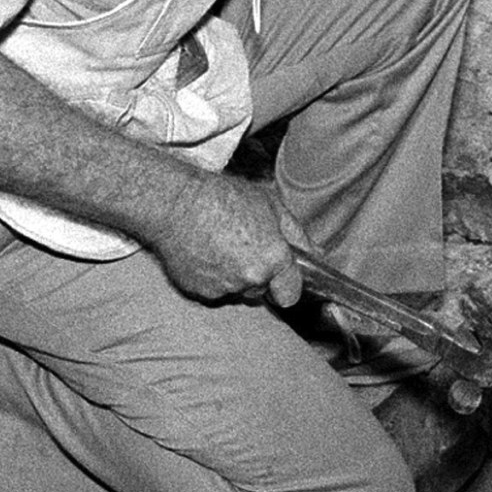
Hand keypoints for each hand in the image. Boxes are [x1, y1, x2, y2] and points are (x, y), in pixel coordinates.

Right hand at [148, 179, 301, 306]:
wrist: (175, 203)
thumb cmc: (221, 197)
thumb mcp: (269, 204)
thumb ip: (296, 235)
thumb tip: (316, 254)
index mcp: (272, 258)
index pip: (290, 294)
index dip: (285, 284)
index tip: (280, 275)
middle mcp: (250, 278)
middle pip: (261, 291)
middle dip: (257, 275)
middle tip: (243, 246)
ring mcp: (223, 288)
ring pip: (236, 291)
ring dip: (233, 276)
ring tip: (220, 245)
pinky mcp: (199, 292)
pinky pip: (213, 290)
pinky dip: (211, 277)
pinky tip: (204, 253)